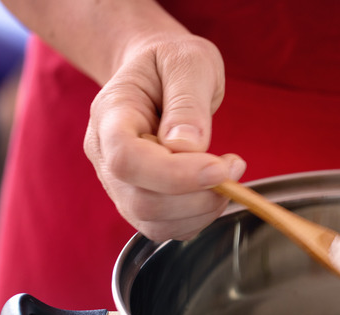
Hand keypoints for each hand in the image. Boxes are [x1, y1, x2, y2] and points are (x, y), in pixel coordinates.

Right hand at [84, 35, 245, 241]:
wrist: (158, 71)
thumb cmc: (172, 61)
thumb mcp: (189, 62)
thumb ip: (187, 102)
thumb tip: (188, 146)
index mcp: (110, 115)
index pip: (127, 160)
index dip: (174, 175)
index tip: (220, 168)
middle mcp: (105, 155)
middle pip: (142, 201)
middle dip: (199, 195)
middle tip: (234, 166)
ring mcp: (119, 183)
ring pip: (154, 222)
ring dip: (202, 210)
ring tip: (227, 175)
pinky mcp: (139, 200)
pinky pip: (165, 229)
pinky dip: (198, 218)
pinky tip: (213, 189)